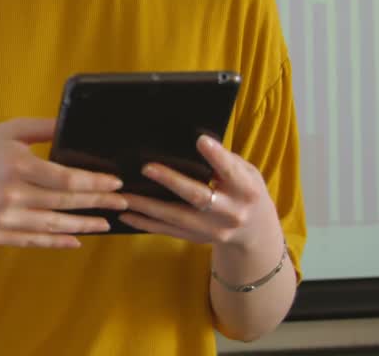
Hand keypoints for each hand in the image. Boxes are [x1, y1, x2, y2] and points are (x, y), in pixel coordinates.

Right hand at [0, 117, 128, 248]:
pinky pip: (33, 240)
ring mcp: (1, 217)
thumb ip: (44, 127)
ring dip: (83, 225)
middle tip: (122, 202)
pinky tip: (75, 239)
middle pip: (63, 202)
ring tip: (105, 223)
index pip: (64, 178)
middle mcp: (8, 193)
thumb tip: (76, 124)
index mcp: (14, 164)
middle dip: (97, 202)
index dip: (94, 182)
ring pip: (52, 224)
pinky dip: (57, 241)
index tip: (115, 183)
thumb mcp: (9, 131)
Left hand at [119, 134, 280, 249]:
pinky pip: (168, 231)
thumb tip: (196, 142)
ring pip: (177, 217)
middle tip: (147, 168)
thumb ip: (226, 162)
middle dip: (172, 181)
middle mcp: (231, 212)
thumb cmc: (245, 191)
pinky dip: (145, 224)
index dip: (217, 157)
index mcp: (247, 190)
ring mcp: (213, 229)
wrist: (254, 232)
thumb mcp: (247, 173)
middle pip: (199, 196)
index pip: (231, 171)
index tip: (201, 140)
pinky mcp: (197, 238)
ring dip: (148, 207)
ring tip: (124, 196)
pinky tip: (126, 215)